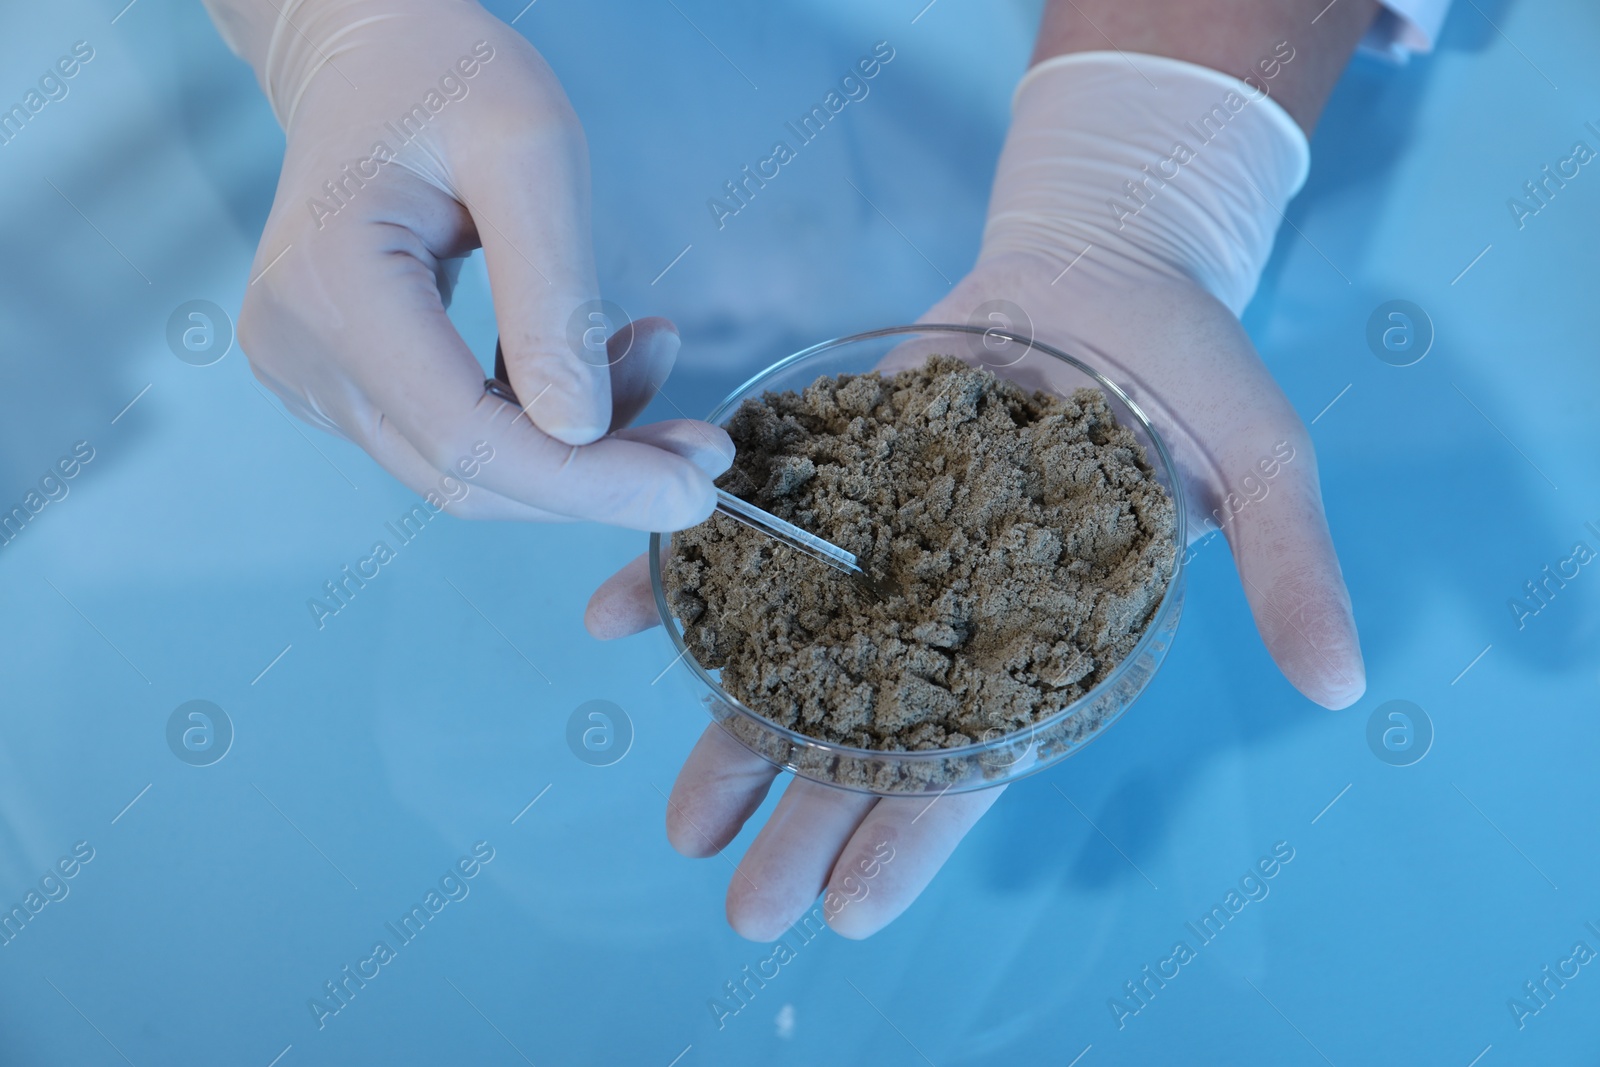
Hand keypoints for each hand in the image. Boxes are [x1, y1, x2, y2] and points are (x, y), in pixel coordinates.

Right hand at [216, 0, 726, 528]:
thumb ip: (552, 296)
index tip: (690, 492)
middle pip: (466, 473)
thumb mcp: (529, 154)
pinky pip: (455, 437)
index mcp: (331, 287)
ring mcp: (311, 375)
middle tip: (702, 453)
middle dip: (596, 477)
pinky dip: (541, 421)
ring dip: (579, 448)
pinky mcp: (340, 383)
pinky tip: (601, 362)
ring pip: (467, 468)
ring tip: (654, 358)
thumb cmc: (447, 77)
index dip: (584, 481)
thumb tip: (579, 430)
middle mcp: (301, 351)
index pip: (466, 438)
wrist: (372, 56)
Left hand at [586, 52, 1363, 939]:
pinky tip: (615, 615)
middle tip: (742, 903)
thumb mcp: (1260, 460)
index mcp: (1044, 635)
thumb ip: (1291, 568)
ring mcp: (883, 548)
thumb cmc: (1190, 364)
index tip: (847, 910)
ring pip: (796, 658)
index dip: (918, 835)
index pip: (978, 760)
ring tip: (686, 819)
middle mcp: (952, 609)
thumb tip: (1343, 683)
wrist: (1103, 258)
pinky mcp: (833, 475)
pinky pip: (750, 533)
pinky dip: (682, 573)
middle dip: (807, 815)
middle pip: (868, 733)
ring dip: (733, 730)